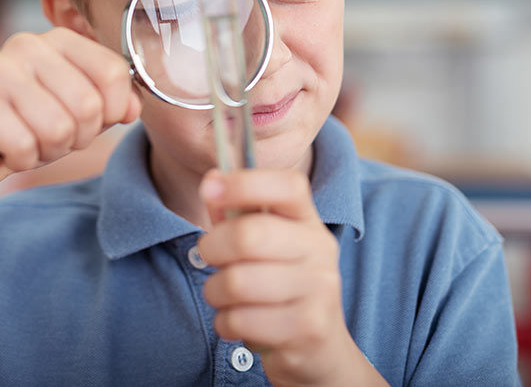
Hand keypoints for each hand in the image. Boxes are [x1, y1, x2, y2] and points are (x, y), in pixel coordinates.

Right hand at [0, 28, 140, 197]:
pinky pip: (24, 146)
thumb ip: (112, 103)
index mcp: (58, 39)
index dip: (111, 111)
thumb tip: (131, 108)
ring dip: (48, 150)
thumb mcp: (81, 114)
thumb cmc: (31, 126)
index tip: (91, 121)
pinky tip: (5, 148)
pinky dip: (21, 160)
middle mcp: (26, 45)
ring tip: (29, 141)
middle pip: (88, 105)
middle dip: (76, 137)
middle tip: (51, 137)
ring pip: (57, 129)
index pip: (113, 72)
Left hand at [197, 169, 384, 386]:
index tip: (209, 188)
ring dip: (215, 292)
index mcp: (308, 221)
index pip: (287, 186)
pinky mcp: (307, 328)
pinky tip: (239, 322)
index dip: (244, 182)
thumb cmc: (278, 285)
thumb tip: (211, 181)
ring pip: (237, 283)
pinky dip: (225, 323)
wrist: (320, 349)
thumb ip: (235, 214)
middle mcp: (320, 250)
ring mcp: (319, 290)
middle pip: (249, 236)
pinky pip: (240, 320)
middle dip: (212, 248)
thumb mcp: (263, 245)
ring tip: (225, 296)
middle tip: (210, 257)